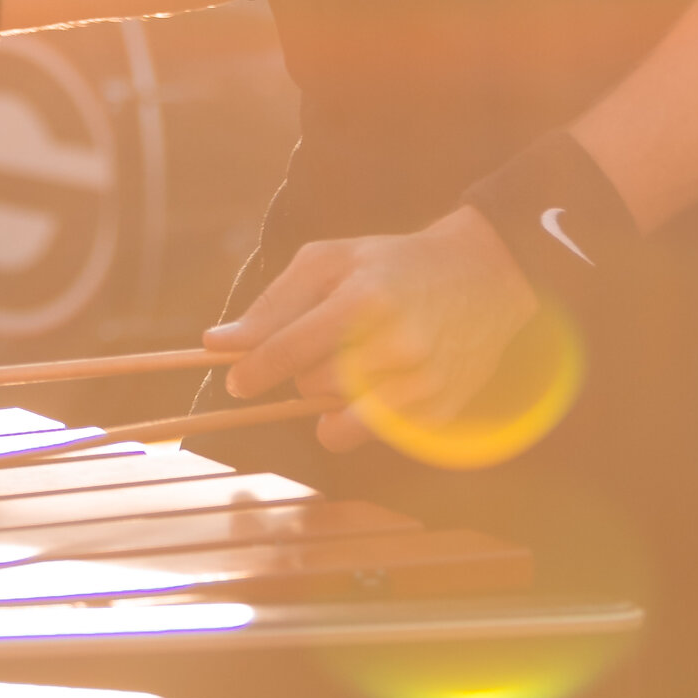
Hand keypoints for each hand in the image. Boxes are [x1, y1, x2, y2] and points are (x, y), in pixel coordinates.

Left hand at [206, 207, 539, 455]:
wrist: (482, 274)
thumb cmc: (392, 264)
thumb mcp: (330, 261)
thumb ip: (273, 303)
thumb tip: (216, 344)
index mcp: (365, 300)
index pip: (290, 350)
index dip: (255, 371)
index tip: (237, 382)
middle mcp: (396, 346)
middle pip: (311, 387)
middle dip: (307, 370)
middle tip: (333, 340)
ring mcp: (422, 385)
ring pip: (336, 421)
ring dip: (332, 399)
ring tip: (356, 363)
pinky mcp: (438, 413)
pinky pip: (369, 436)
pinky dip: (361, 417)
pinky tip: (382, 382)